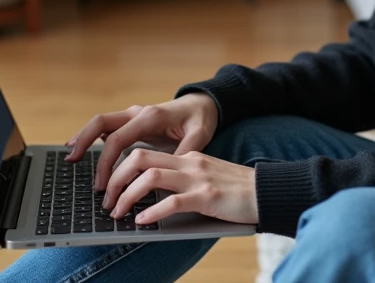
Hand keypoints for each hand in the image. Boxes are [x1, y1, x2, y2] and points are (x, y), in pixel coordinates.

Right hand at [64, 93, 218, 191]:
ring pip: (101, 123)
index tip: (103, 186)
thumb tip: (168, 172)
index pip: (118, 139)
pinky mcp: (132, 121)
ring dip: (84, 137)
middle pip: (100, 122)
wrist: (202, 104)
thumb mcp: (200, 136)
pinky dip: (94, 137)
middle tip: (70, 161)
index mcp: (150, 117)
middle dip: (82, 140)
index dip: (106, 163)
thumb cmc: (200, 119)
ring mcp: (133, 115)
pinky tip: (85, 150)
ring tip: (71, 156)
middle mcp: (137, 113)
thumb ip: (184, 152)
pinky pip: (108, 127)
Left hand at [105, 147, 258, 225]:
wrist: (267, 191)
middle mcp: (189, 163)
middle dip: (116, 179)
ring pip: (151, 177)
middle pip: (140, 159)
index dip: (120, 169)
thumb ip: (182, 181)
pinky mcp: (208, 197)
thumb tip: (150, 198)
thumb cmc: (236, 190)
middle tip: (107, 200)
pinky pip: (173, 202)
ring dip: (128, 196)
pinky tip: (143, 221)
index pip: (144, 154)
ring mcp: (198, 178)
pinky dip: (153, 211)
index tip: (109, 187)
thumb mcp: (206, 178)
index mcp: (187, 157)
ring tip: (118, 213)